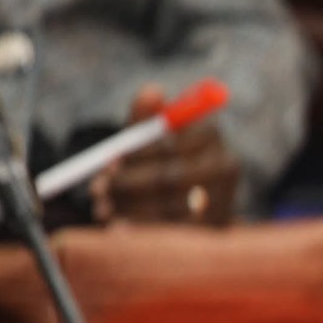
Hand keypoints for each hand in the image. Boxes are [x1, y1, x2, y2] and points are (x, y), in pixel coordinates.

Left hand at [91, 84, 238, 225]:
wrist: (194, 207)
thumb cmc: (165, 164)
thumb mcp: (152, 139)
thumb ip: (147, 117)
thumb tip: (151, 90)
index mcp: (210, 136)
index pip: (170, 145)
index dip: (135, 156)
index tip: (107, 163)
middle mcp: (225, 167)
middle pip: (171, 177)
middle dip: (127, 185)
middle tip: (97, 191)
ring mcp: (225, 200)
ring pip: (169, 207)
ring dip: (129, 209)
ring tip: (103, 210)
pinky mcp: (216, 229)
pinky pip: (173, 232)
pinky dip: (141, 231)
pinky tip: (119, 230)